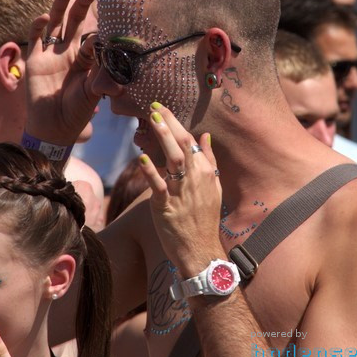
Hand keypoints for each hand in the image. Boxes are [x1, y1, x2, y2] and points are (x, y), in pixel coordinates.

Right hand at [23, 0, 99, 144]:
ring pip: (55, 25)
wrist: (53, 127)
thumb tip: (114, 67)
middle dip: (81, 7)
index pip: (92, 37)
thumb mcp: (93, 93)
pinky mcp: (35, 61)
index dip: (98, 28)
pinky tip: (44, 17)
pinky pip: (36, 39)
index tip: (107, 20)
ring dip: (59, 8)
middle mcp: (69, 53)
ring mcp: (51, 55)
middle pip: (74, 23)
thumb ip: (101, 78)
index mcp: (86, 59)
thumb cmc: (77, 111)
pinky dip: (38, 26)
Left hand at [137, 103, 223, 276]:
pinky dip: (151, 172)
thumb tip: (204, 136)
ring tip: (153, 119)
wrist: (201, 250)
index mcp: (205, 172)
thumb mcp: (214, 187)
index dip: (176, 123)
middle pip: (183, 144)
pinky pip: (159, 186)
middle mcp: (195, 179)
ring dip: (164, 137)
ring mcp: (182, 192)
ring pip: (174, 159)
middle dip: (170, 123)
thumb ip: (209, 160)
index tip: (162, 109)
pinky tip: (143, 158)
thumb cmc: (205, 219)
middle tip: (155, 107)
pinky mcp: (166, 207)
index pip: (190, 140)